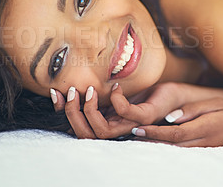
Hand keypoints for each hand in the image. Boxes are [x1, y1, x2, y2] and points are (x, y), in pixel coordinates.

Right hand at [51, 82, 186, 138]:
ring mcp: (131, 124)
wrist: (167, 92)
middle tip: (72, 90)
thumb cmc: (136, 93)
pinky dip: (118, 100)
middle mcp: (115, 128)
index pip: (78, 128)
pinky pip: (128, 114)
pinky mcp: (147, 115)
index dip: (63, 112)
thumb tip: (64, 89)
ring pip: (103, 132)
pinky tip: (116, 87)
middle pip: (85, 135)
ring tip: (91, 90)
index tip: (55, 92)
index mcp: (104, 122)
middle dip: (73, 113)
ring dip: (91, 110)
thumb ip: (90, 96)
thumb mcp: (108, 92)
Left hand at [132, 97, 222, 146]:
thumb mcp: (216, 103)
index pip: (174, 133)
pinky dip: (164, 144)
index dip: (154, 132)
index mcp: (204, 128)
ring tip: (135, 136)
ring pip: (173, 148)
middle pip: (170, 144)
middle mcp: (201, 141)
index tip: (138, 128)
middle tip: (129, 133)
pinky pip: (180, 148)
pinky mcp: (202, 149)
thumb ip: (193, 110)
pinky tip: (153, 139)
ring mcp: (202, 148)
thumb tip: (170, 117)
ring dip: (154, 143)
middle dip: (149, 139)